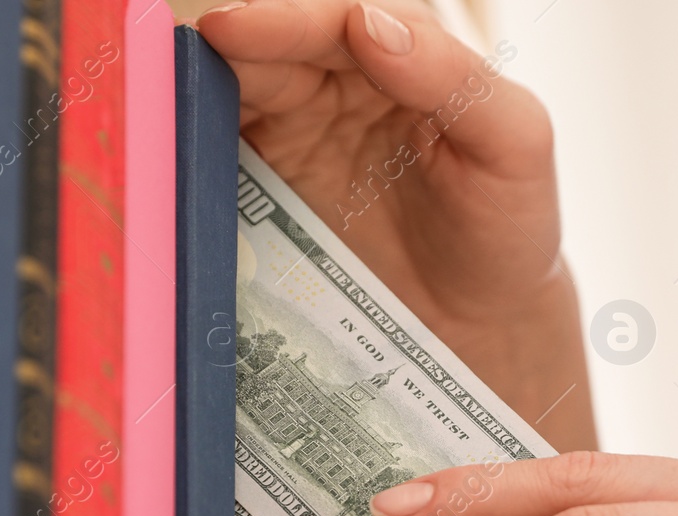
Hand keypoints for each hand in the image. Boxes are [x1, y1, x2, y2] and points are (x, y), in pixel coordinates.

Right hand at [198, 0, 594, 446]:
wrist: (480, 324)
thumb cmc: (509, 228)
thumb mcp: (514, 148)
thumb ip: (456, 78)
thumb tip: (367, 20)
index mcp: (407, 55)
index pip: (338, 18)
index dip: (286, 19)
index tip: (234, 28)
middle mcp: (346, 82)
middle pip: (275, 46)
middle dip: (232, 45)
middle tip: (188, 55)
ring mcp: (301, 133)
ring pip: (237, 91)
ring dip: (199, 89)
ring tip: (163, 96)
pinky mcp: (270, 188)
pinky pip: (221, 155)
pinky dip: (191, 146)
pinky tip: (167, 149)